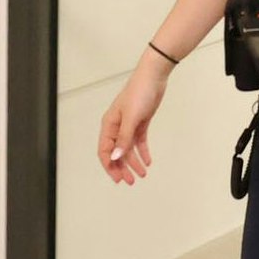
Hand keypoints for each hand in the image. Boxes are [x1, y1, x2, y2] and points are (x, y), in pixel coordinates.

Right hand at [98, 53, 168, 185]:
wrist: (154, 77)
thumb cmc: (139, 93)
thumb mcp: (131, 118)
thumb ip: (124, 138)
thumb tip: (116, 157)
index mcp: (109, 125)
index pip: (104, 151)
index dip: (110, 166)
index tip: (118, 178)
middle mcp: (116, 127)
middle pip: (116, 152)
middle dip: (122, 168)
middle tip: (130, 181)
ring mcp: (129, 125)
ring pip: (128, 149)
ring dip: (134, 162)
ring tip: (142, 175)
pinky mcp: (141, 122)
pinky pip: (139, 141)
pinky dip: (143, 152)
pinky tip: (147, 161)